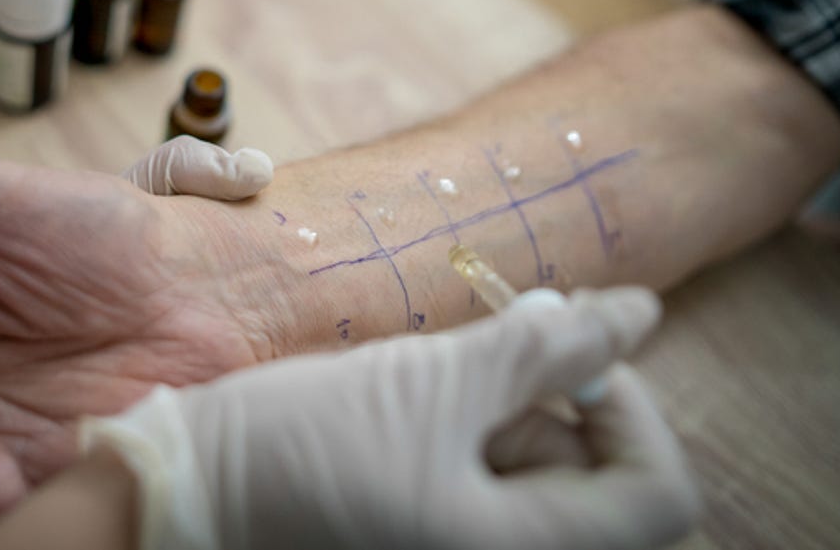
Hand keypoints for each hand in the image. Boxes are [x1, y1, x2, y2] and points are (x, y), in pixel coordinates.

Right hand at [83, 287, 699, 549]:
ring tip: (422, 375)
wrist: (182, 495)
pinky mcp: (422, 533)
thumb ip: (542, 349)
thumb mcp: (427, 386)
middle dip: (549, 396)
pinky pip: (479, 479)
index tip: (565, 351)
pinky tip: (406, 398)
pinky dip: (464, 426)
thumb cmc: (298, 450)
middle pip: (593, 479)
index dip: (630, 409)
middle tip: (478, 345)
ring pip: (531, 472)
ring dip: (498, 403)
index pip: (657, 494)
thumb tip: (638, 311)